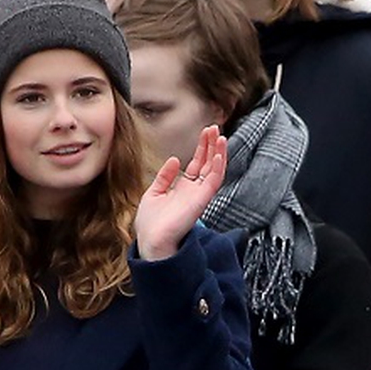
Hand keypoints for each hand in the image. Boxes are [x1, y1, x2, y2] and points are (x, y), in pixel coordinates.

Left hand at [134, 125, 226, 260]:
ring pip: (214, 170)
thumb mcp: (154, 193)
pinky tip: (219, 153)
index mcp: (183, 189)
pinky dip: (218, 167)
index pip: (197, 164)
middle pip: (207, 164)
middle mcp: (194, 191)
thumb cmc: (150, 223)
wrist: (150, 240)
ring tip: (220, 136)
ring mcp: (199, 195)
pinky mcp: (201, 200)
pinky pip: (214, 181)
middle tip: (214, 128)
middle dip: (211, 145)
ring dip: (218, 153)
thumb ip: (165, 177)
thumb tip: (174, 159)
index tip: (205, 132)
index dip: (202, 148)